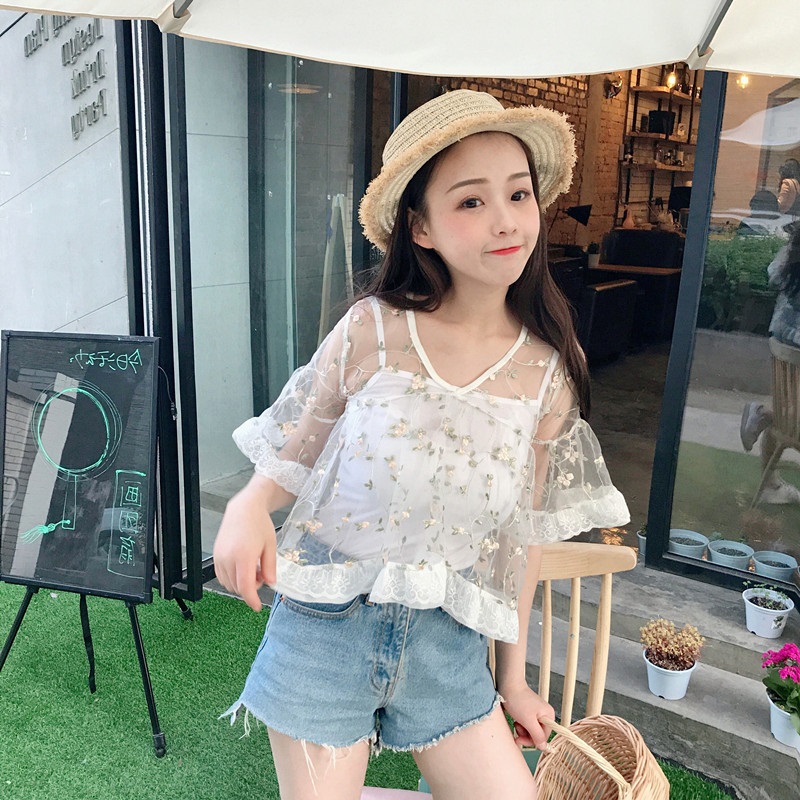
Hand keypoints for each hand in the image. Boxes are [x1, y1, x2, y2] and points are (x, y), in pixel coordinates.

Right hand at [212, 479, 277, 611]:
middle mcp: (228, 558)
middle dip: (250, 588)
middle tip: (262, 574)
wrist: (244, 509)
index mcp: (244, 556)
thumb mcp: (270, 545)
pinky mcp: (215, 556)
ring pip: (228, 584)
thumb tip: (271, 583)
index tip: (257, 606)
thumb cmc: (259, 524)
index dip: (251, 600)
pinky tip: (243, 567)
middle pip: (237, 587)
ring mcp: (220, 557)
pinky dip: (232, 578)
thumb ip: (270, 567)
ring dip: (241, 583)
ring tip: (253, 568)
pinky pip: (222, 576)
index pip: (245, 586)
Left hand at [499, 683, 554, 750]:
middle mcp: (544, 714)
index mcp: (548, 715)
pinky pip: (526, 724)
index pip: (544, 737)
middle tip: (516, 729)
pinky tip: (516, 720)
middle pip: (537, 734)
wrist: (507, 684)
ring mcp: (536, 713)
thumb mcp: (528, 721)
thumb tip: (544, 747)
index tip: (520, 739)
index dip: (532, 741)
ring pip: (530, 730)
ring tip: (516, 723)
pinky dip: (520, 725)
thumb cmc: (518, 700)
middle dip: (526, 735)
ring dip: (522, 730)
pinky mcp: (528, 712)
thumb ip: (537, 735)